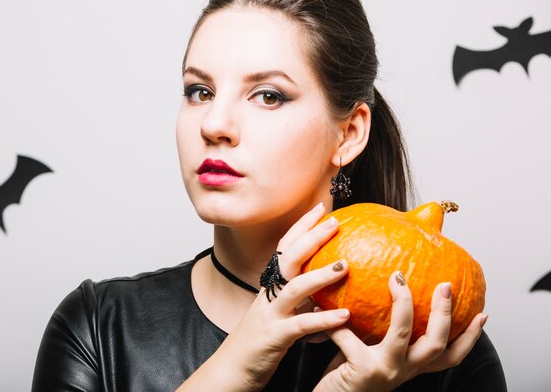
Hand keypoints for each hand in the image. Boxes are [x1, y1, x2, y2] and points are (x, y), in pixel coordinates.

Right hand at [181, 203, 350, 391]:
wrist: (231, 370)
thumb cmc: (260, 343)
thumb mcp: (280, 314)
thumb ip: (301, 300)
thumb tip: (328, 288)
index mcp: (270, 286)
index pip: (285, 248)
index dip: (301, 226)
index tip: (321, 208)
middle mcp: (268, 295)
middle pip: (288, 258)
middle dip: (311, 237)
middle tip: (335, 222)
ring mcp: (270, 314)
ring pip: (294, 288)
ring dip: (320, 274)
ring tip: (346, 265)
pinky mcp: (275, 337)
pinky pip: (301, 326)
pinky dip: (323, 320)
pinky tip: (344, 316)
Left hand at [313, 273, 486, 391]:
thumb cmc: (345, 375)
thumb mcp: (368, 351)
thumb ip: (377, 330)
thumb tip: (380, 287)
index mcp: (409, 366)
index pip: (450, 355)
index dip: (470, 337)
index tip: (483, 313)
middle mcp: (404, 371)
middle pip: (438, 342)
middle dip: (444, 312)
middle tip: (445, 285)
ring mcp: (386, 371)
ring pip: (405, 333)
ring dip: (404, 304)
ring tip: (398, 278)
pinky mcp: (363, 369)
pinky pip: (350, 335)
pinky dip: (338, 321)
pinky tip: (323, 306)